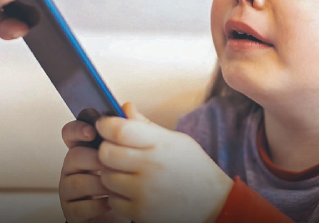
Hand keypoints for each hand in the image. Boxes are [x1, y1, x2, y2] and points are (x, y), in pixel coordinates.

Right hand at [60, 119, 128, 222]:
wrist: (126, 210)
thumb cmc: (124, 179)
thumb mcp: (129, 154)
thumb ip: (128, 131)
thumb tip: (127, 106)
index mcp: (83, 148)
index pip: (70, 133)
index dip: (77, 130)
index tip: (92, 132)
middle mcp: (72, 168)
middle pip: (73, 156)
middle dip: (95, 160)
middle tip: (112, 164)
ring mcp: (69, 190)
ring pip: (75, 182)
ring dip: (98, 183)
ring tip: (115, 186)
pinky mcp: (72, 211)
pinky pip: (79, 207)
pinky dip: (97, 205)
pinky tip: (111, 202)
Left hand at [96, 102, 233, 222]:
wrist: (214, 204)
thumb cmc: (194, 168)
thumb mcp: (176, 140)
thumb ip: (146, 125)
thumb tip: (124, 107)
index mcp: (161, 143)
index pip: (119, 129)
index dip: (105, 124)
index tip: (104, 125)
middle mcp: (151, 166)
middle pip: (106, 153)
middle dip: (106, 149)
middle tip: (115, 151)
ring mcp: (145, 191)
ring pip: (106, 177)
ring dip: (111, 174)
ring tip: (126, 173)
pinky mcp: (141, 212)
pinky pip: (112, 200)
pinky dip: (117, 195)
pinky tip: (132, 191)